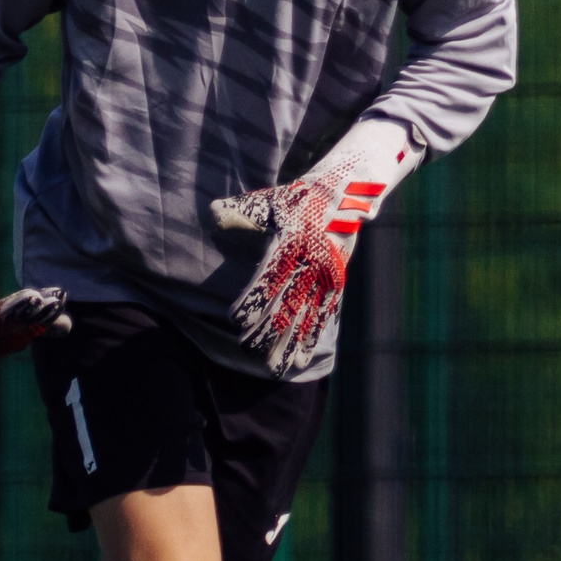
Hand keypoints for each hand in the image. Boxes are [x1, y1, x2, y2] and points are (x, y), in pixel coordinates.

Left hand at [209, 119, 417, 376]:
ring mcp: (326, 276)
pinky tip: (300, 360)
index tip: (236, 318)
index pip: (269, 275)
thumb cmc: (299, 198)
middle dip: (267, 329)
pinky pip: (324, 316)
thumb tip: (213, 213)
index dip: (253, 298)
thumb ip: (241, 211)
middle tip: (248, 350)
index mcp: (293, 242)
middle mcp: (311, 262)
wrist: (347, 193)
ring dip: (289, 343)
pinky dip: (312, 338)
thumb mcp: (270, 200)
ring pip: (306, 315)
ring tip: (274, 367)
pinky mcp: (336, 284)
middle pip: (287, 302)